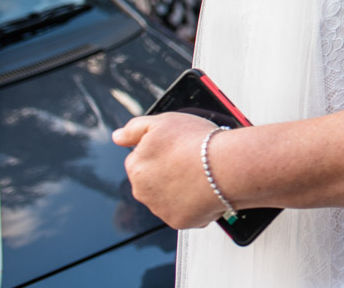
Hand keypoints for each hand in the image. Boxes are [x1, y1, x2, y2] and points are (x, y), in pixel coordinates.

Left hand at [113, 113, 225, 229]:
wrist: (225, 167)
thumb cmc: (197, 142)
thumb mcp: (162, 122)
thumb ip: (134, 128)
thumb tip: (117, 136)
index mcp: (136, 167)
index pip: (140, 159)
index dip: (160, 151)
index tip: (176, 148)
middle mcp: (143, 191)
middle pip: (152, 180)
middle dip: (168, 172)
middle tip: (189, 160)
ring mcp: (160, 209)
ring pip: (168, 197)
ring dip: (180, 188)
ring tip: (201, 174)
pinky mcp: (179, 221)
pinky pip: (184, 211)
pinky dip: (193, 203)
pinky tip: (205, 189)